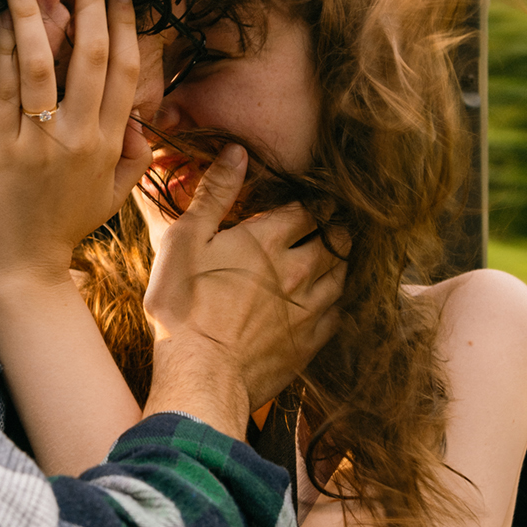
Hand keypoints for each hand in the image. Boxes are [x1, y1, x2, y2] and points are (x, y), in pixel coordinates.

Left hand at [0, 0, 151, 290]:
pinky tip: (2, 13)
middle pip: (92, 52)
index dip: (124, 22)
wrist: (20, 272)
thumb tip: (141, 116)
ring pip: (44, 62)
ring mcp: (40, 141)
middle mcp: (81, 136)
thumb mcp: (112, 195)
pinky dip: (5, 46)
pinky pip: (6, 86)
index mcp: (112, 144)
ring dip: (38, 9)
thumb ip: (133, 154)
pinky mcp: (2, 147)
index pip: (125, 69)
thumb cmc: (63, 229)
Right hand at [143, 146, 345, 437]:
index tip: (314, 200)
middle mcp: (298, 270)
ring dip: (341, 263)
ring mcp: (308, 309)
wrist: (200, 374)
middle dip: (336, 228)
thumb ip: (214, 194)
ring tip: (335, 257)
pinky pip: (338, 315)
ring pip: (342, 276)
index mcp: (267, 239)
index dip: (313, 202)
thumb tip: (237, 151)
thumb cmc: (183, 307)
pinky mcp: (309, 344)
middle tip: (333, 223)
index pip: (308, 209)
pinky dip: (337, 303)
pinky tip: (329, 302)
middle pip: (335, 239)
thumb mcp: (184, 241)